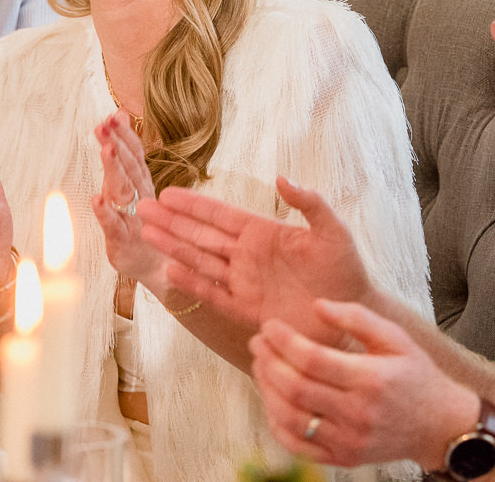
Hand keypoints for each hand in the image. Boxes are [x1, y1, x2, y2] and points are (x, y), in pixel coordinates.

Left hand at [91, 114, 168, 293]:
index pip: (134, 156)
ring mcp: (132, 220)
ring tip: (105, 150)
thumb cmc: (145, 230)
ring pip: (123, 191)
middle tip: (107, 124)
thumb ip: (126, 159)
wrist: (159, 271)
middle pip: (129, 168)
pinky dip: (105, 214)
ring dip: (114, 170)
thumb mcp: (134, 192)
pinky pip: (112, 226)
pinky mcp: (121, 242)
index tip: (115, 114)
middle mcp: (139, 199)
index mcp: (141, 186)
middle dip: (118, 144)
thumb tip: (117, 122)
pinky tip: (97, 201)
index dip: (126, 135)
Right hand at [140, 176, 371, 339]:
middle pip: (202, 235)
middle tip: (142, 207)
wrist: (352, 317)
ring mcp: (244, 282)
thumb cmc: (346, 271)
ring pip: (201, 261)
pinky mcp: (247, 310)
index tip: (167, 193)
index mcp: (264, 233)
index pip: (221, 215)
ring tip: (146, 233)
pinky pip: (213, 294)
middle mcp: (248, 256)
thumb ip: (309, 203)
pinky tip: (170, 271)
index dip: (194, 204)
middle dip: (172, 221)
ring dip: (174, 247)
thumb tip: (281, 178)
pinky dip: (192, 283)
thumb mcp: (332, 231)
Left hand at [251, 300, 479, 470]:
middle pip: (297, 388)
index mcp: (372, 379)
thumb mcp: (396, 337)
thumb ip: (357, 317)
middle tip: (257, 342)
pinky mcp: (343, 459)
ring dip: (266, 390)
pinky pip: (298, 445)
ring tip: (260, 366)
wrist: (439, 426)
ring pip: (291, 418)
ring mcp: (349, 441)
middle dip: (268, 362)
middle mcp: (359, 413)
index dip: (284, 341)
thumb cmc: (416, 375)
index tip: (269, 326)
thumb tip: (317, 305)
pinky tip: (271, 399)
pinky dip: (276, 423)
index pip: (313, 360)